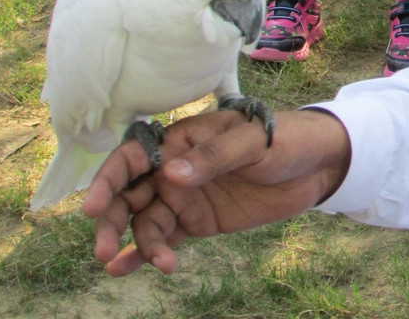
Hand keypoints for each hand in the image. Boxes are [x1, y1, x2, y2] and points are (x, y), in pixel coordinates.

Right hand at [82, 108, 350, 276]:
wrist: (317, 163)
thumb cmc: (284, 138)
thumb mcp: (253, 142)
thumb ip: (214, 157)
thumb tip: (169, 174)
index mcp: (180, 140)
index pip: (131, 158)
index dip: (107, 180)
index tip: (92, 208)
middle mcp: (173, 169)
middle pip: (127, 195)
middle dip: (110, 221)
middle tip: (104, 249)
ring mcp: (184, 197)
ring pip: (143, 222)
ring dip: (132, 244)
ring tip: (138, 265)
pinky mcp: (198, 222)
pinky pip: (165, 238)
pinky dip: (145, 254)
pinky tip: (128, 270)